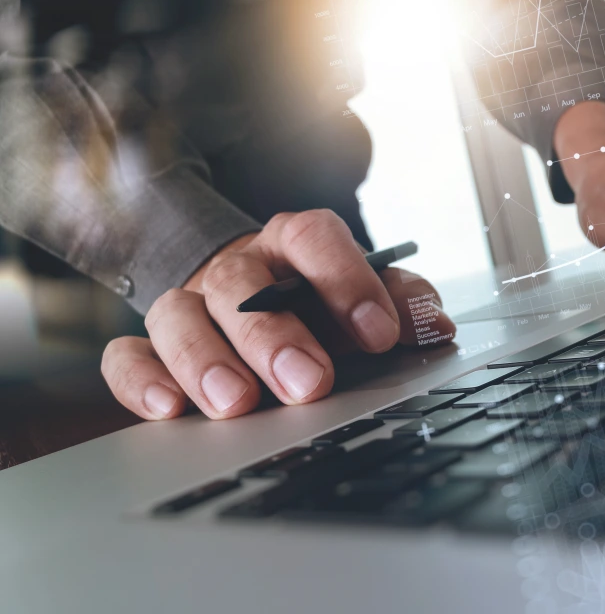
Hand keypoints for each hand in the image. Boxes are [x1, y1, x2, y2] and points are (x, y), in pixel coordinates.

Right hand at [101, 210, 456, 419]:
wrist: (263, 301)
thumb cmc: (322, 304)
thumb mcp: (370, 298)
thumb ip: (405, 303)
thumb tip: (435, 326)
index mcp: (295, 244)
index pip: (313, 237)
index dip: (346, 279)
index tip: (380, 333)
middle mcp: (238, 267)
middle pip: (242, 284)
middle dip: (274, 335)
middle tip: (309, 382)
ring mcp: (190, 303)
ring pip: (178, 315)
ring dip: (206, 360)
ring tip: (238, 405)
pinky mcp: (152, 346)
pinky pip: (128, 354)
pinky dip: (141, 380)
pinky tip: (169, 409)